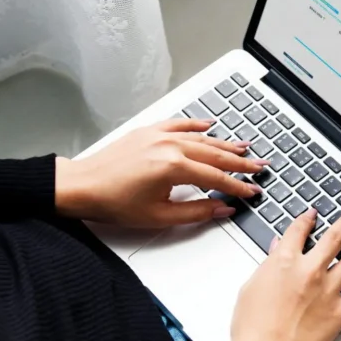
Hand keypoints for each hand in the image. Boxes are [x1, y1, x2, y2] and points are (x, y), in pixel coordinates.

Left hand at [55, 118, 269, 226]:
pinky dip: (197, 124)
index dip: (238, 186)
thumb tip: (222, 208)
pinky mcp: (149, 132)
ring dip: (225, 144)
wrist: (81, 186)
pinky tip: (210, 125)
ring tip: (244, 147)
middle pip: (215, 155)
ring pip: (202, 138)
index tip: (252, 190)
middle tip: (259, 166)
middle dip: (240, 162)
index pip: (217, 178)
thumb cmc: (113, 202)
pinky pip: (180, 124)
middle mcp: (170, 147)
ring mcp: (159, 136)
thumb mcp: (159, 216)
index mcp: (174, 168)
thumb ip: (196, 211)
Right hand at [221, 208, 340, 340]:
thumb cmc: (251, 328)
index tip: (314, 214)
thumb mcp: (251, 287)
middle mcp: (310, 271)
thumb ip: (268, 265)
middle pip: (334, 238)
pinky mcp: (340, 312)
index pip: (299, 230)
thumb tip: (276, 250)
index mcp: (284, 261)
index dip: (307, 218)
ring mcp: (328, 291)